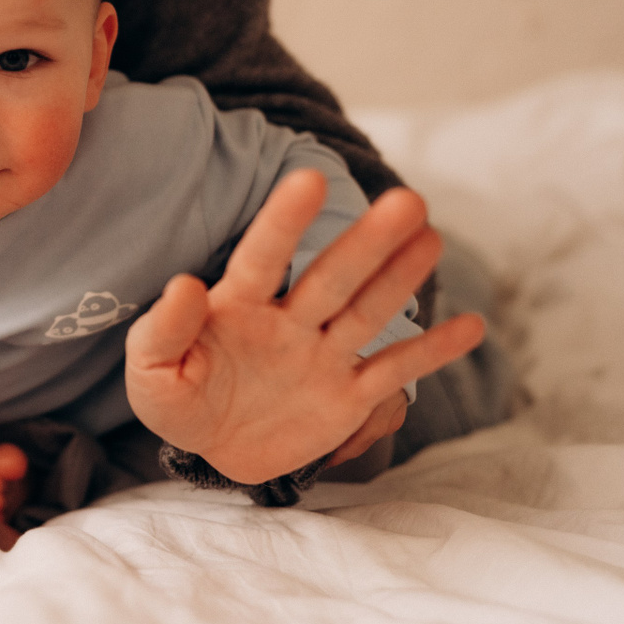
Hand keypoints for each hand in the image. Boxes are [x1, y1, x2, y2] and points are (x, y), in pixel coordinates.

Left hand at [125, 169, 483, 484]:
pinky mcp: (347, 398)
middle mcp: (288, 320)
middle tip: (407, 200)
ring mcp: (322, 356)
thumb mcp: (151, 372)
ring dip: (399, 278)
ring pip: (366, 312)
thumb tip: (183, 284)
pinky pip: (392, 372)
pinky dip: (430, 353)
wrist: (209, 446)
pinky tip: (473, 327)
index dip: (284, 220)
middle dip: (366, 242)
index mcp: (237, 305)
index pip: (263, 256)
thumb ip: (163, 330)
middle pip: (331, 277)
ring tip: (431, 238)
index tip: (308, 177)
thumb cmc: (176, 395)